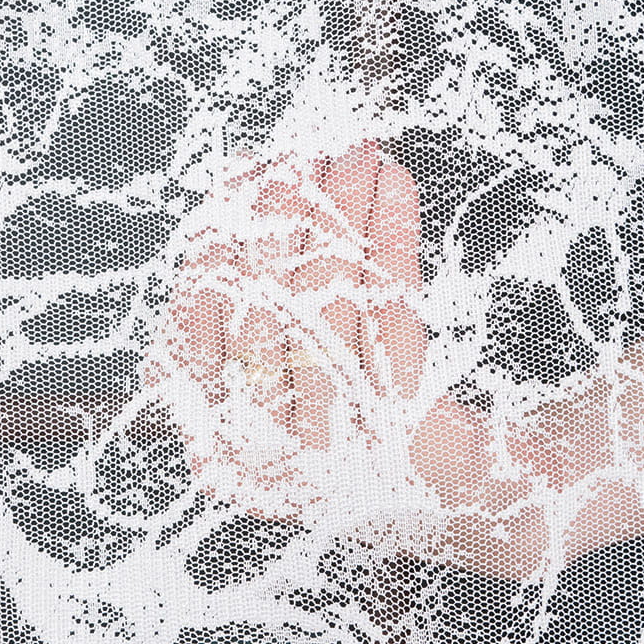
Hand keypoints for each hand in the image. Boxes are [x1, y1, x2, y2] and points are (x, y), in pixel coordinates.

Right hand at [144, 140, 426, 519]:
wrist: (444, 497)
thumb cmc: (350, 430)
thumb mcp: (277, 388)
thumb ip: (241, 312)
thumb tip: (235, 198)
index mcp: (218, 447)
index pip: (200, 327)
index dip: (221, 240)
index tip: (244, 174)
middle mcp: (265, 455)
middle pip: (264, 309)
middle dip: (284, 215)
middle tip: (307, 147)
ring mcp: (335, 448)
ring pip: (327, 303)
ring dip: (343, 212)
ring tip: (360, 150)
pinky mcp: (403, 430)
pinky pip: (392, 315)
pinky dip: (392, 241)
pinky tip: (398, 189)